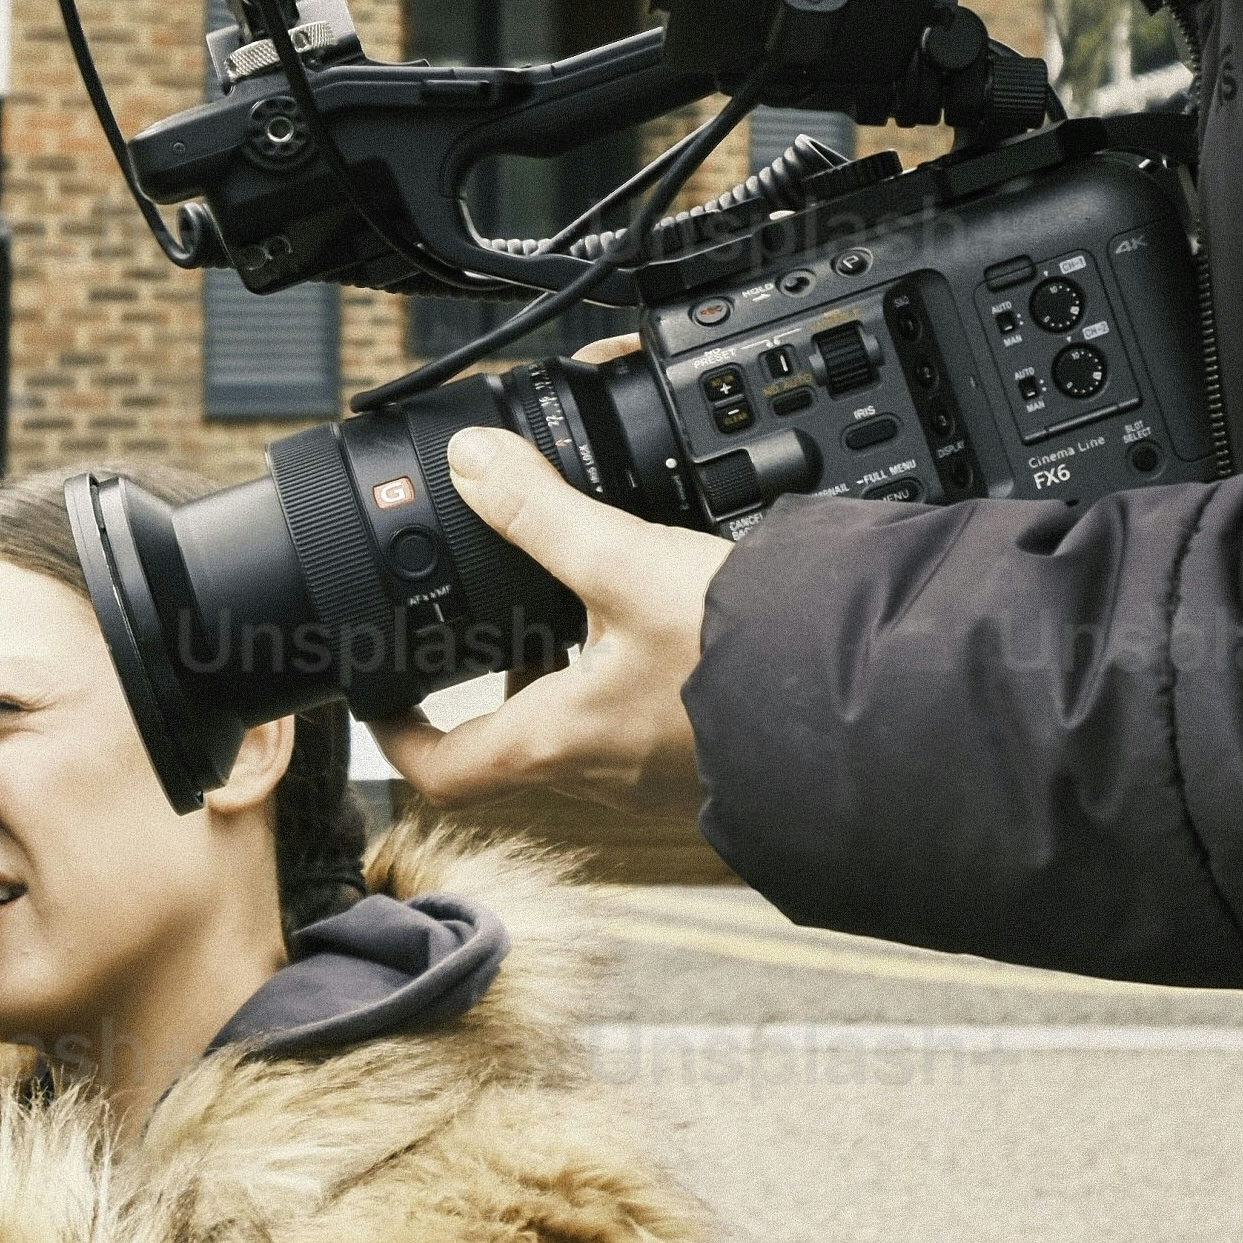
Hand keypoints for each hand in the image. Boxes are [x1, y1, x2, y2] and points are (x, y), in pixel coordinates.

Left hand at [366, 431, 728, 825]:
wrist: (862, 709)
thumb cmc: (744, 661)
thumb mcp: (626, 566)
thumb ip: (540, 512)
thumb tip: (469, 465)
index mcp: (556, 742)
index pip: (440, 770)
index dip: (395, 733)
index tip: (380, 692)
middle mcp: (598, 776)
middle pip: (512, 737)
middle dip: (496, 675)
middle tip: (490, 616)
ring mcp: (654, 778)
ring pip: (579, 727)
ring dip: (566, 672)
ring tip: (579, 599)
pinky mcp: (704, 761)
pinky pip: (640, 724)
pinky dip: (628, 676)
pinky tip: (664, 620)